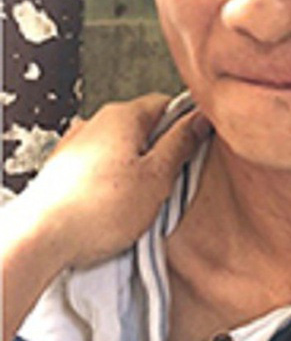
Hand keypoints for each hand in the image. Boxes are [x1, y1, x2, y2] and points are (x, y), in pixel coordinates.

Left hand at [24, 93, 210, 267]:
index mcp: (123, 116)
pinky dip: (112, 179)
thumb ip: (181, 144)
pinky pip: (101, 165)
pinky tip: (114, 204)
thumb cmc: (97, 210)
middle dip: (161, 151)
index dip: (185, 124)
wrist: (41, 237)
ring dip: (136, 168)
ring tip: (141, 199)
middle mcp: (96, 122)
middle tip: (171, 181)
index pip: (167, 103)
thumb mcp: (157, 177)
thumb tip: (198, 122)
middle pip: (143, 126)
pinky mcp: (64, 169)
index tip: (195, 146)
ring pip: (121, 147)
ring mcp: (77, 144)